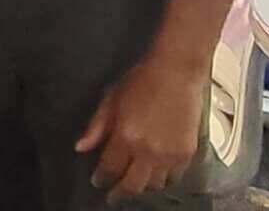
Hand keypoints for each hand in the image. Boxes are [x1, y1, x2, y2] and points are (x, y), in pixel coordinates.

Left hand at [75, 55, 206, 202]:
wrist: (176, 73)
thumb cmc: (142, 81)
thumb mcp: (111, 99)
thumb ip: (96, 126)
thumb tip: (81, 147)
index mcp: (126, 136)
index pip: (110, 169)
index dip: (102, 178)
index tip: (98, 181)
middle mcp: (149, 151)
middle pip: (132, 186)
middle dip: (120, 192)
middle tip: (113, 195)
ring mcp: (170, 155)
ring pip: (153, 185)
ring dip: (141, 186)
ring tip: (133, 181)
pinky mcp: (187, 154)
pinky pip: (173, 178)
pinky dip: (162, 179)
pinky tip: (154, 173)